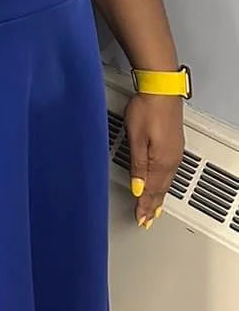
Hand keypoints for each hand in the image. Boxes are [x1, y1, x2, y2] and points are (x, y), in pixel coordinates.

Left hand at [125, 93, 183, 227]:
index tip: (140, 219)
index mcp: (160, 162)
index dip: (144, 206)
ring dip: (158, 196)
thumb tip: (138, 188)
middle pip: (160, 189)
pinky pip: (169, 172)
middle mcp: (171, 160)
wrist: (161, 90)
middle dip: (152, 206)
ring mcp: (174, 153)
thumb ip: (137, 165)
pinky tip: (161, 184)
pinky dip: (163, 183)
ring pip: (166, 182)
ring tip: (154, 208)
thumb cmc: (146, 110)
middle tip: (147, 220)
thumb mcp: (136, 139)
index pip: (151, 190)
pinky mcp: (173, 145)